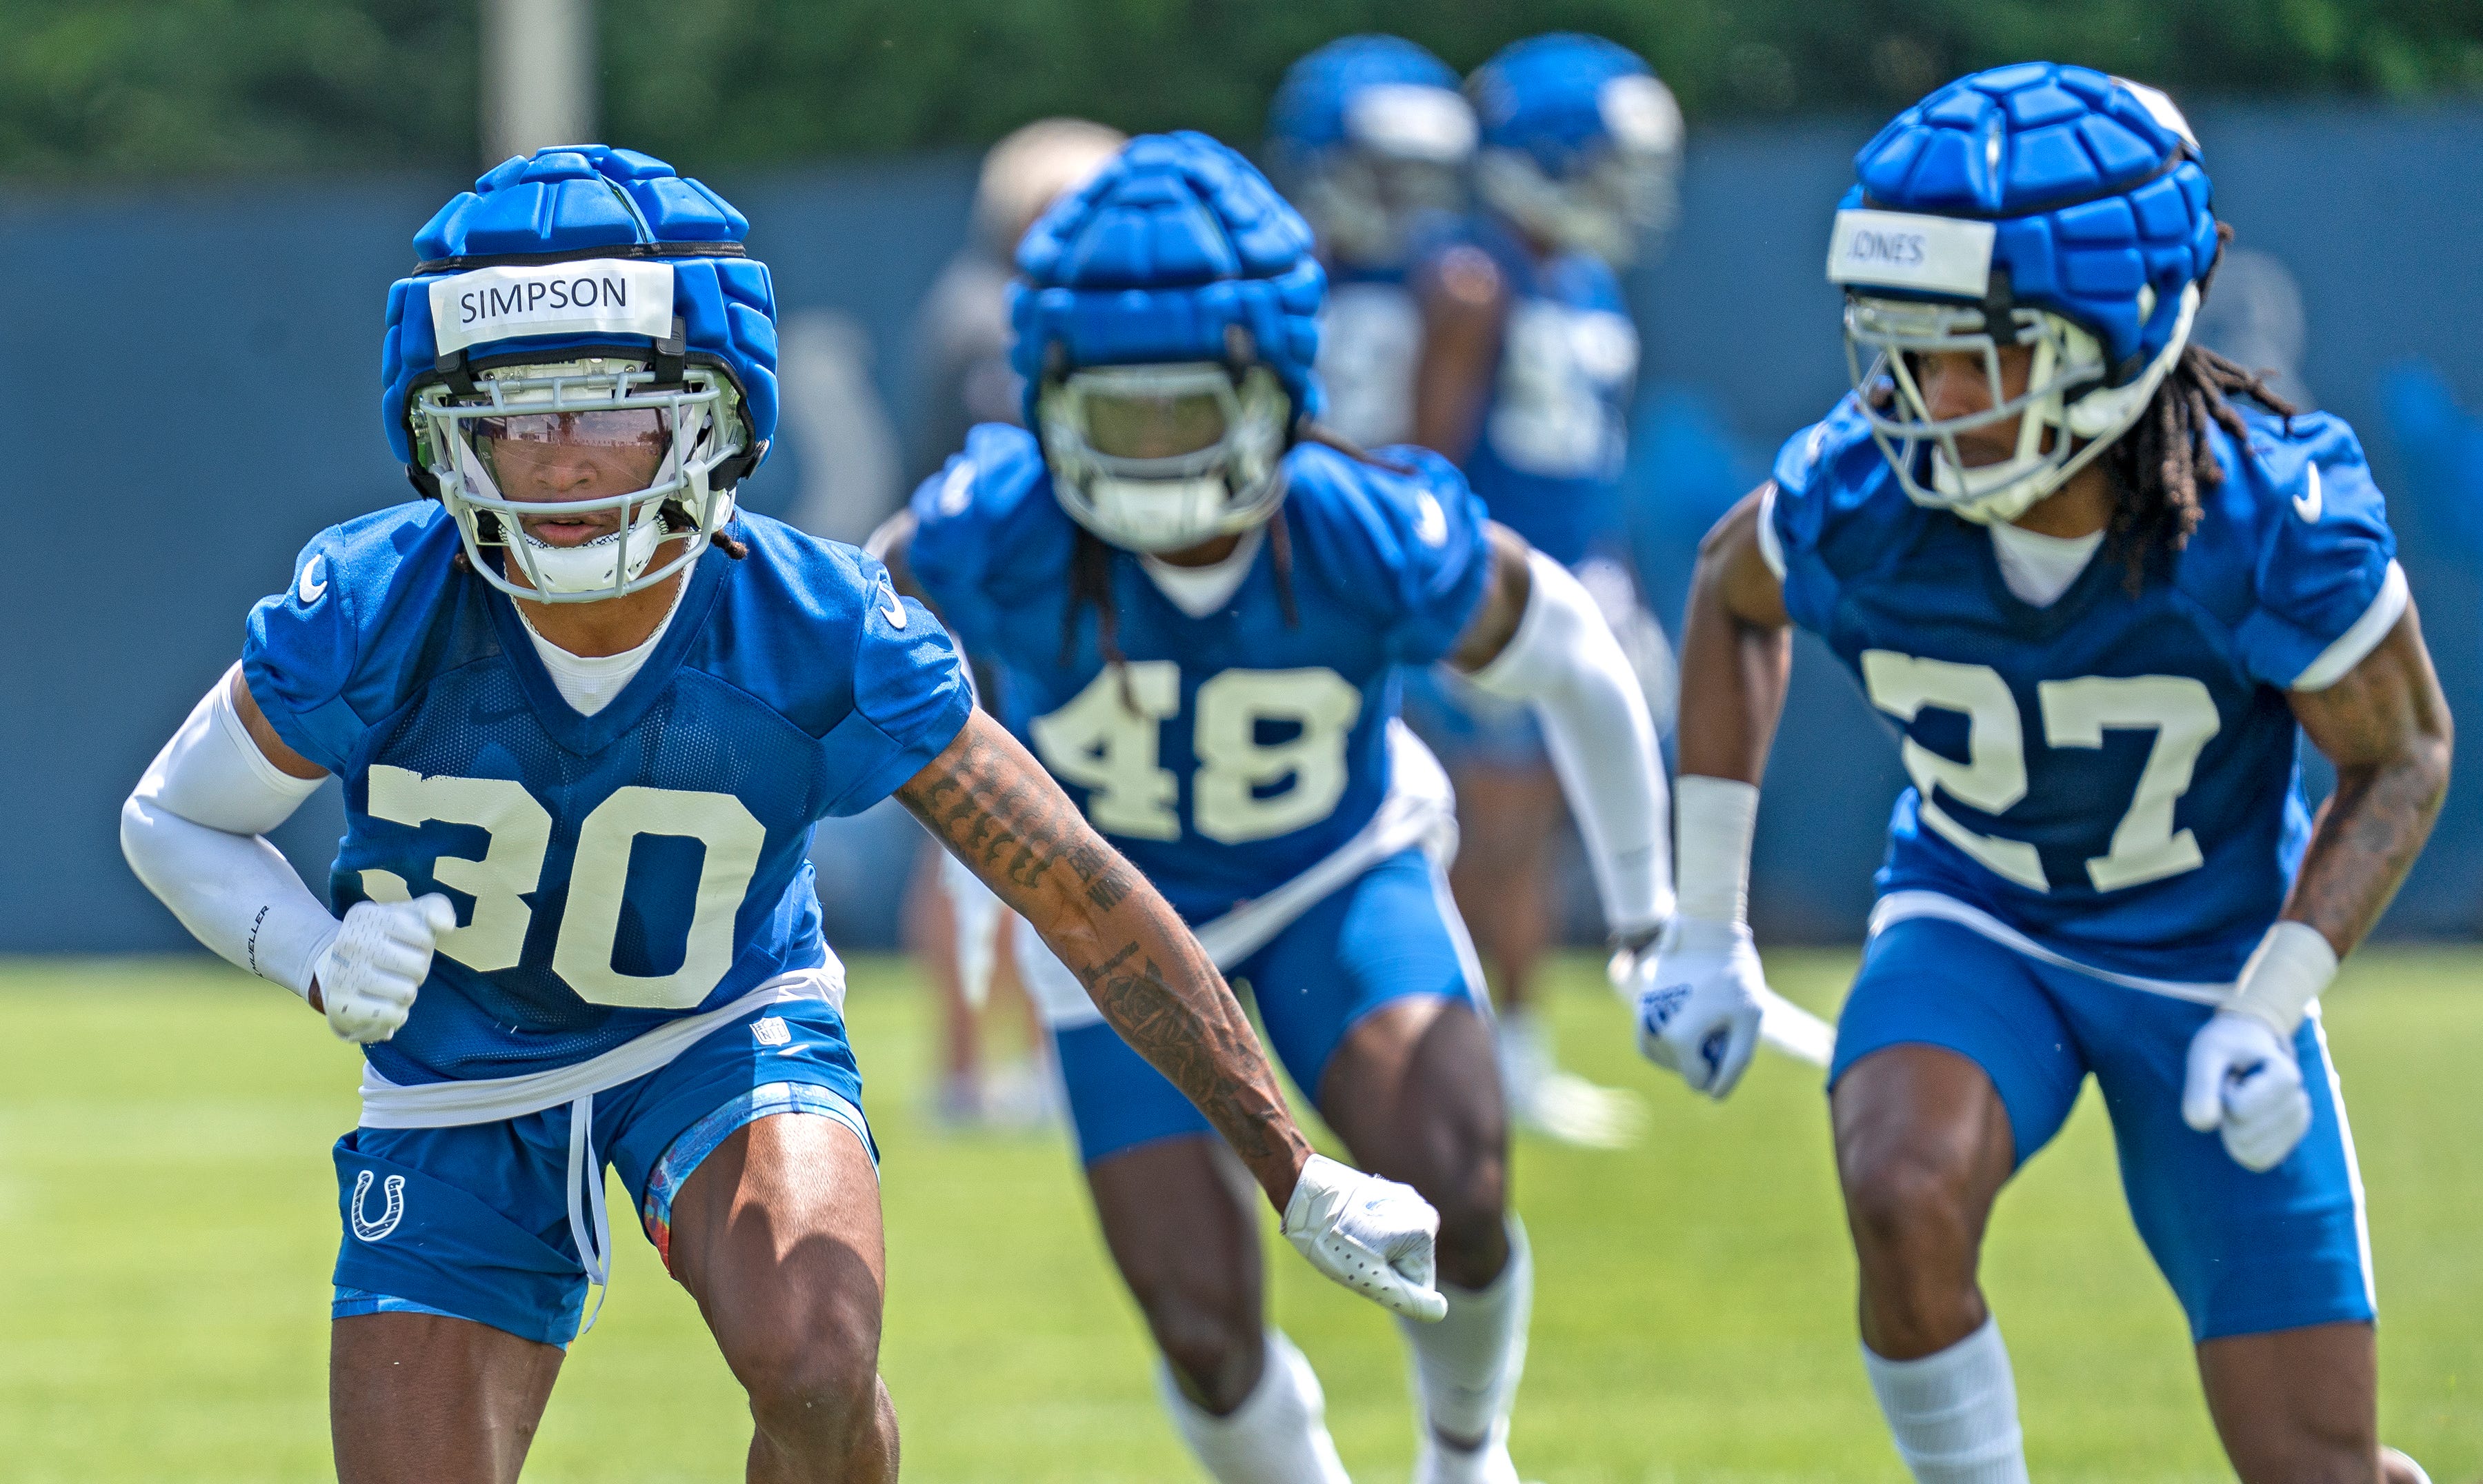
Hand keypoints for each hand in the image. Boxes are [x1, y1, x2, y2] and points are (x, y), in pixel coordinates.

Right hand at [312, 895, 455, 1043]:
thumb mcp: (410, 917)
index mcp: (366, 916)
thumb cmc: (385, 941)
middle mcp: (349, 943)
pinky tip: (381, 1004)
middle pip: (419, 966)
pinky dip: (396, 1015)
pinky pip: (393, 1016)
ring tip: (387, 985)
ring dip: (406, 994)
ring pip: (407, 993)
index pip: (425, 937)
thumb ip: (436, 910)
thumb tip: (447, 925)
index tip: (403, 944)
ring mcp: (341, 975)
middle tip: (396, 969)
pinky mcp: (341, 1007)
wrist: (337, 970)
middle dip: (417, 971)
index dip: (423, 946)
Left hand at [1280, 1153, 1446, 1321]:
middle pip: (1408, 1264)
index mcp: (1425, 1231)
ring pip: (1396, 1249)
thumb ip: (1407, 1299)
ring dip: (1374, 1253)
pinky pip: (1385, 1231)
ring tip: (1347, 1238)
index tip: (1363, 1264)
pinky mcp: (1387, 1193)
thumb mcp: (1370, 1278)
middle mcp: (1423, 1211)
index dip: (1387, 1283)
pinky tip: (1347, 1224)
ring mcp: (1405, 1199)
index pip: (1419, 1284)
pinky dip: (1368, 1235)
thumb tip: (1439, 1312)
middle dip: (1382, 1267)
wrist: (1303, 1190)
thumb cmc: (1332, 1237)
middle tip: (1352, 1253)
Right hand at [1628, 917, 1763, 1098]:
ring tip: (1704, 1019)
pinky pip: (1650, 1042)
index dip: (1721, 1065)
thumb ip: (1735, 1064)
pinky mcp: (1640, 1005)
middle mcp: (1653, 1031)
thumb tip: (1713, 1096)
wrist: (1707, 933)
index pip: (1699, 1082)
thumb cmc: (1735, 977)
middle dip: (1702, 1055)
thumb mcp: (1750, 1021)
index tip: (1729, 1033)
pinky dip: (1668, 1042)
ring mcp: (1642, 1017)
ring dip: (1684, 1049)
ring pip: (1664, 1058)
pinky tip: (1687, 1022)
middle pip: (1681, 1070)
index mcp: (1680, 1039)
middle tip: (1718, 1021)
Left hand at [2182, 1009, 2311, 1171]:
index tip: (2231, 1073)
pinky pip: (2256, 1160)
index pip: (2238, 1110)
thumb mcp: (2205, 1055)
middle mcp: (2300, 1103)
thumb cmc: (2224, 1049)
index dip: (2222, 1092)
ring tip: (2239, 1099)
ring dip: (2231, 1127)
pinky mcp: (2289, 1141)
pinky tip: (2244, 1117)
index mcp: (2287, 1076)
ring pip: (2249, 1151)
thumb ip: (2201, 1086)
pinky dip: (2239, 1145)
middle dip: (2224, 1113)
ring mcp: (2297, 1124)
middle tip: (2232, 1087)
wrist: (2246, 1045)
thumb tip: (2204, 1124)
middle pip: (2243, 1135)